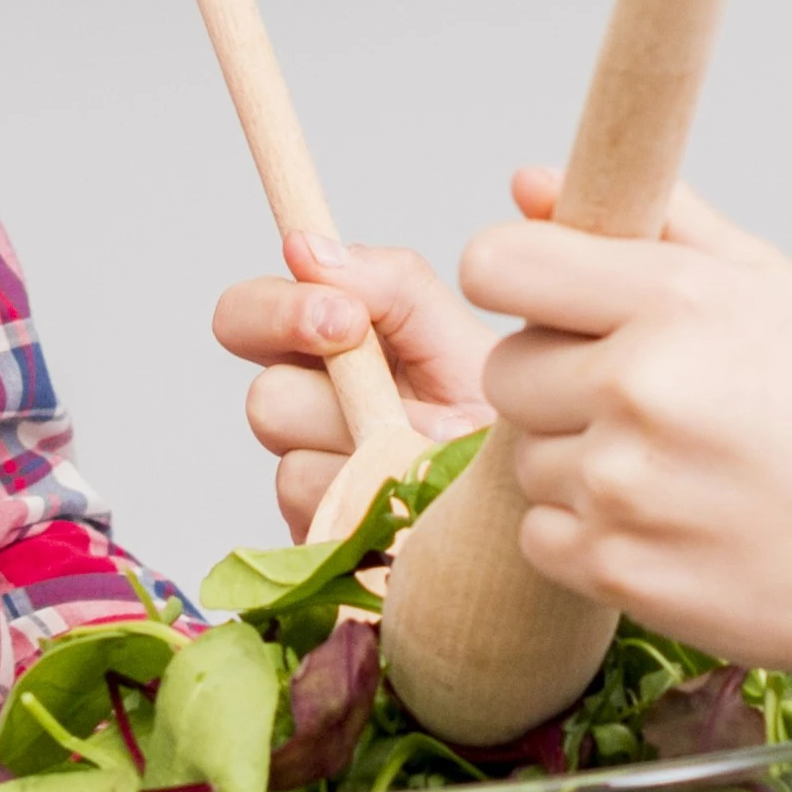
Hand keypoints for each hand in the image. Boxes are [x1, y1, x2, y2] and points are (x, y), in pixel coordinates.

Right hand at [208, 226, 496, 536]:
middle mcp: (307, 412)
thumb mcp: (457, 332)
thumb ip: (390, 282)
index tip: (344, 319)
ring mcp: (313, 480)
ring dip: (374, 456)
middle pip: (263, 400)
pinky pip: (331, 520)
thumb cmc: (498, 409)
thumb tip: (307, 250)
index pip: (244, 317)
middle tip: (384, 398)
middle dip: (327, 400)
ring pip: (298, 465)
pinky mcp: (326, 541)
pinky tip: (424, 497)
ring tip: (437, 454)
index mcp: (323, 348)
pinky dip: (384, 502)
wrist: (546, 488)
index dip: (276, 313)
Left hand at [460, 181, 791, 693]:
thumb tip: (530, 183)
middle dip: (557, 382)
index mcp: (676, 298)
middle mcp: (638, 386)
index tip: (553, 305)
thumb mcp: (772, 289)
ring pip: (524, 457)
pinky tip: (668, 525)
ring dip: (579, 463)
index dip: (515, 280)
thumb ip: (654, 223)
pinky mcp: (613, 566)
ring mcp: (621, 484)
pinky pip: (540, 534)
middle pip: (505, 369)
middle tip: (648, 404)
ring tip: (677, 471)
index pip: (498, 262)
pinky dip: (588, 535)